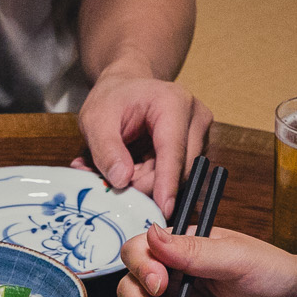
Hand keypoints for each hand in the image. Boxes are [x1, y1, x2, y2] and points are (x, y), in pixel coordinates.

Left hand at [73, 63, 211, 216]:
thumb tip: (122, 180)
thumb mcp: (95, 120)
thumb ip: (105, 150)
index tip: (164, 210)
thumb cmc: (112, 99)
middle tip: (117, 182)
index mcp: (173, 103)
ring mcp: (201, 133)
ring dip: (150, 182)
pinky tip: (137, 166)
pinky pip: (177, 175)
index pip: (173, 151)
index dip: (167, 183)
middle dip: (149, 184)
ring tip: (124, 167)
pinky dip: (154, 179)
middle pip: (180, 169)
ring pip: (180, 176)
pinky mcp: (197, 147)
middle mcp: (196, 117)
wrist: (127, 86)